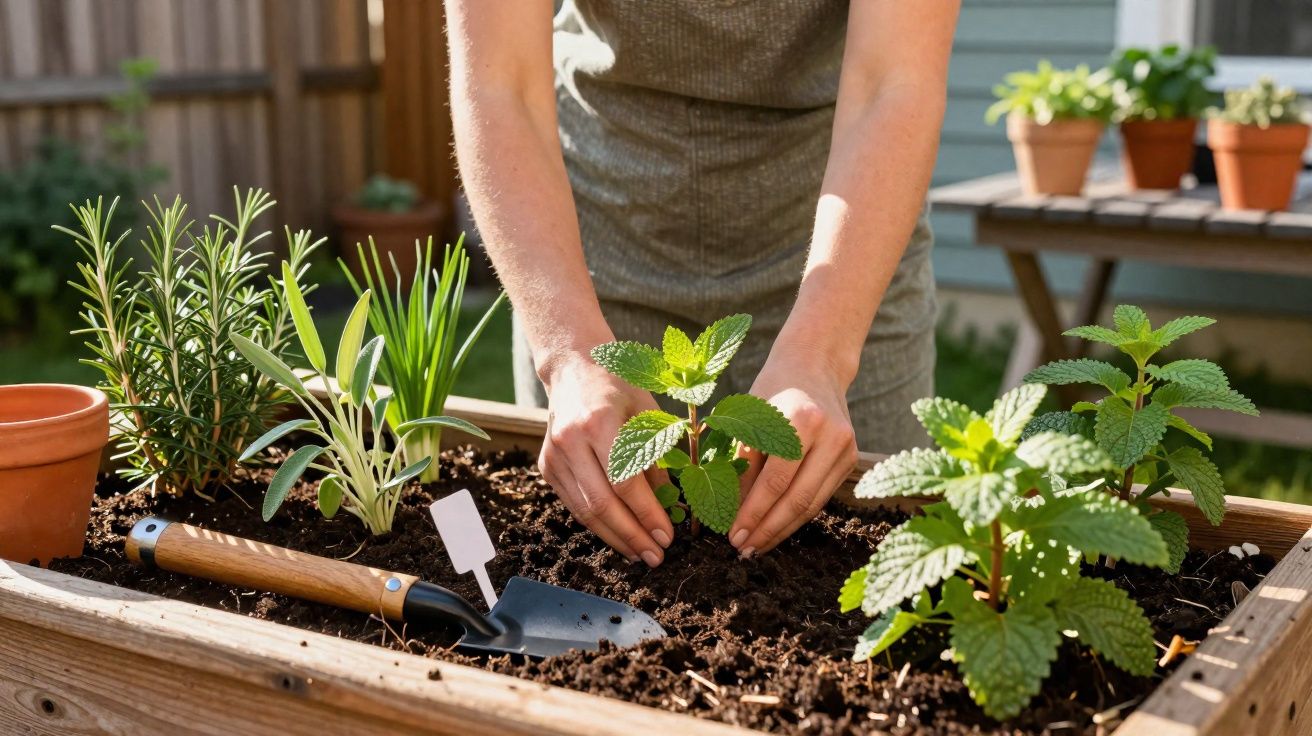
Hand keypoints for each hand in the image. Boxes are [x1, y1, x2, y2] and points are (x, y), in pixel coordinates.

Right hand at [537, 353, 673, 566]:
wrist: (574, 368)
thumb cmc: (619, 388)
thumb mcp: (649, 414)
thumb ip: (657, 459)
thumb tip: (672, 509)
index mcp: (598, 422)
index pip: (625, 483)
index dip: (647, 515)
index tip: (668, 537)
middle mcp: (570, 441)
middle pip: (602, 504)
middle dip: (632, 536)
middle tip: (656, 556)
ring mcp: (554, 455)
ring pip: (585, 511)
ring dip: (615, 538)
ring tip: (640, 554)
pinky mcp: (546, 466)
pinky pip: (574, 504)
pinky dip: (598, 524)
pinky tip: (619, 536)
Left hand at [729, 352, 858, 556]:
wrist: (814, 365)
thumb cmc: (772, 390)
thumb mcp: (748, 417)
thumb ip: (741, 463)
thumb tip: (730, 512)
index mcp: (802, 419)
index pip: (775, 480)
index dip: (753, 512)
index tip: (731, 534)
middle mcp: (831, 435)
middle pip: (798, 499)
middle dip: (767, 529)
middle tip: (742, 550)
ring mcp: (846, 448)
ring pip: (812, 504)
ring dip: (782, 529)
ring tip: (756, 546)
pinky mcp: (851, 459)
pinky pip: (820, 497)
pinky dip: (796, 516)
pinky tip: (776, 529)